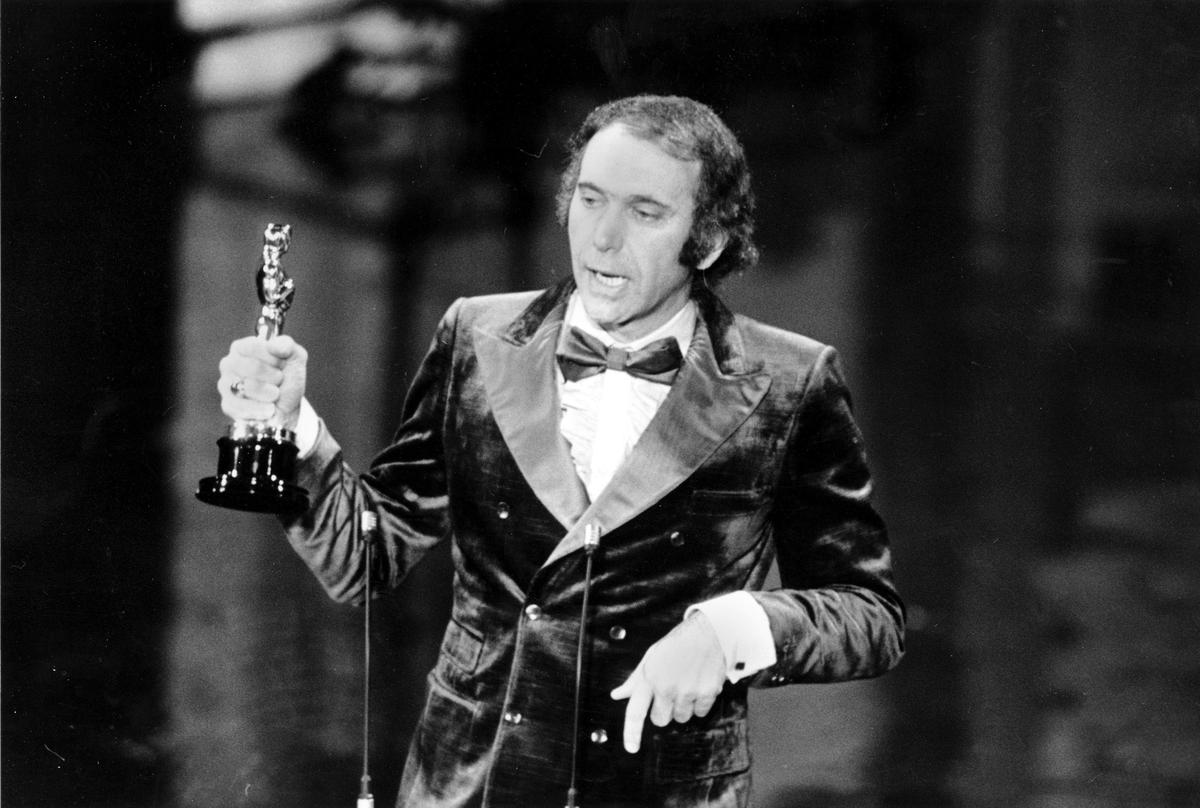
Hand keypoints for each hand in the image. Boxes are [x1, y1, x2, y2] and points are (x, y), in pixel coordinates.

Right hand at [217, 335, 307, 429]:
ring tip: (275, 394)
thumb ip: (287, 345)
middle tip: (279, 381)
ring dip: (270, 393)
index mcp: (242, 347)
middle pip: (253, 367)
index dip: (274, 358)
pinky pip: (243, 407)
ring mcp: (225, 384)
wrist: (287, 409)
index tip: (282, 365)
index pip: (254, 346)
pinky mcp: (228, 405)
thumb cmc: (287, 381)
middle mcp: (229, 363)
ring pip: (249, 387)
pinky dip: (262, 409)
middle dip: (274, 377)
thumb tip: (273, 345)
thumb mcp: (295, 359)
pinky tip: (269, 408)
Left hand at [610, 612, 726, 753]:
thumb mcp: (651, 658)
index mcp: (649, 678)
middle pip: (660, 720)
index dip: (631, 733)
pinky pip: (700, 713)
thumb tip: (617, 694)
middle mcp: (666, 687)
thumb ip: (635, 680)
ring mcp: (687, 691)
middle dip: (663, 711)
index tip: (631, 748)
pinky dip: (700, 704)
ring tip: (686, 684)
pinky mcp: (707, 693)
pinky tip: (699, 685)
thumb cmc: (677, 645)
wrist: (708, 632)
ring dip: (683, 707)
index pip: (635, 711)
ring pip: (681, 718)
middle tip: (670, 693)